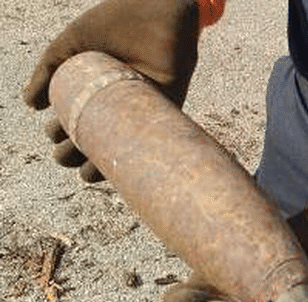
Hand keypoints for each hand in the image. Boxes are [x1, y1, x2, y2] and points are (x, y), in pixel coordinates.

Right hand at [22, 0, 200, 181]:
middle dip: (75, 152)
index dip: (62, 134)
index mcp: (96, 91)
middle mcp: (120, 103)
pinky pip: (152, 137)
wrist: (154, 9)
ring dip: (101, 162)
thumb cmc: (112, 22)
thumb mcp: (71, 46)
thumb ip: (48, 71)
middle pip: (96, 138)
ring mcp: (143, 107)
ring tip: (86, 171)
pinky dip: (134, 154)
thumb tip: (31, 104)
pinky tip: (116, 166)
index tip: (53, 136)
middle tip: (65, 154)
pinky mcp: (168, 107)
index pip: (76, 121)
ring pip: (122, 143)